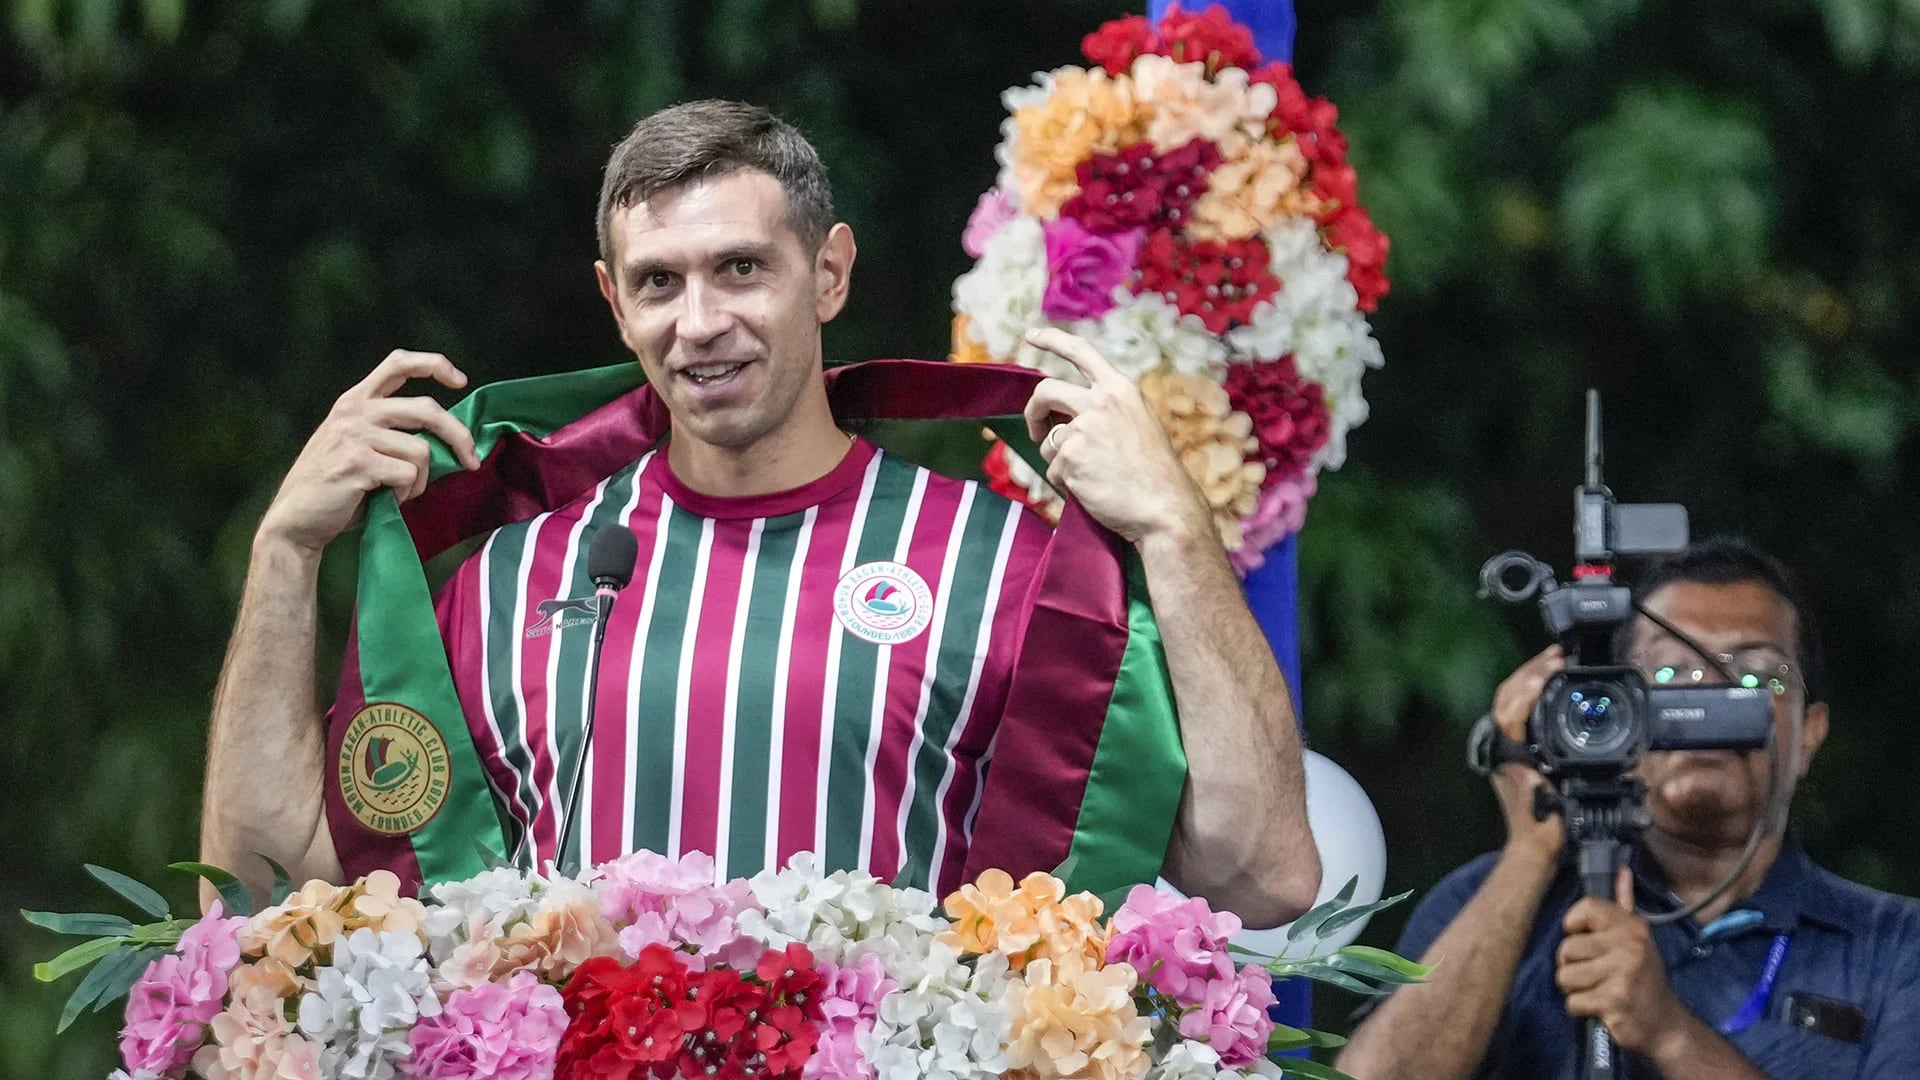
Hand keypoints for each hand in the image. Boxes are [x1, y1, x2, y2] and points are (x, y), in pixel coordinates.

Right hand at [257, 350, 479, 555]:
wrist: (296, 520)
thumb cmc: (335, 486)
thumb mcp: (358, 445)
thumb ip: (391, 431)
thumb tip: (445, 439)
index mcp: (355, 400)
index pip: (398, 363)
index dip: (434, 365)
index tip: (460, 380)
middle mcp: (355, 411)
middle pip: (427, 408)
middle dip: (459, 436)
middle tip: (472, 461)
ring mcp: (355, 435)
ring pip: (421, 449)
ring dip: (422, 479)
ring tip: (402, 492)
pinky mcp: (359, 462)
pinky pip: (408, 474)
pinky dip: (408, 493)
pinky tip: (390, 501)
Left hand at [1020, 328, 1211, 545]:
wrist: (1165, 509)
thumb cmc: (1155, 473)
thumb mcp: (1139, 423)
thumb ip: (1108, 410)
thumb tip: (1068, 415)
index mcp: (1120, 389)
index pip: (1080, 351)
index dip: (1052, 340)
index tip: (1032, 336)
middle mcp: (1100, 402)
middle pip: (1045, 391)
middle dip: (1033, 412)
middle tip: (1036, 431)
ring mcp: (1083, 429)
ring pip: (1048, 441)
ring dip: (1059, 460)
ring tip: (1090, 475)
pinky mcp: (1070, 458)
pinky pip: (1053, 470)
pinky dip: (1066, 482)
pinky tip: (1092, 489)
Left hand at [1490, 645, 1566, 859]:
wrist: (1535, 845)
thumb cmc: (1549, 825)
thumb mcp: (1566, 796)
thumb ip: (1574, 774)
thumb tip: (1583, 748)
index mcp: (1509, 754)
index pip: (1511, 708)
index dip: (1532, 685)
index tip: (1554, 667)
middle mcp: (1499, 746)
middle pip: (1506, 695)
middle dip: (1532, 670)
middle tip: (1559, 654)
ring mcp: (1501, 746)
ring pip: (1507, 700)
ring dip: (1529, 677)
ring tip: (1555, 661)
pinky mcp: (1509, 748)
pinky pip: (1514, 710)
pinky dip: (1529, 693)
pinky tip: (1547, 684)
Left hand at [1556, 866, 1684, 1054]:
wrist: (1665, 1024)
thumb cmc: (1642, 978)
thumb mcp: (1636, 939)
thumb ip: (1623, 906)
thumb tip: (1621, 869)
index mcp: (1631, 926)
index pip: (1585, 908)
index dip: (1574, 925)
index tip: (1583, 939)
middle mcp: (1628, 944)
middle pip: (1566, 949)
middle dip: (1573, 967)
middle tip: (1597, 975)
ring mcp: (1622, 972)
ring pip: (1565, 977)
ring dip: (1575, 990)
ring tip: (1598, 990)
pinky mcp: (1614, 1000)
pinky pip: (1573, 1002)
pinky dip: (1581, 1009)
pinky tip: (1601, 1008)